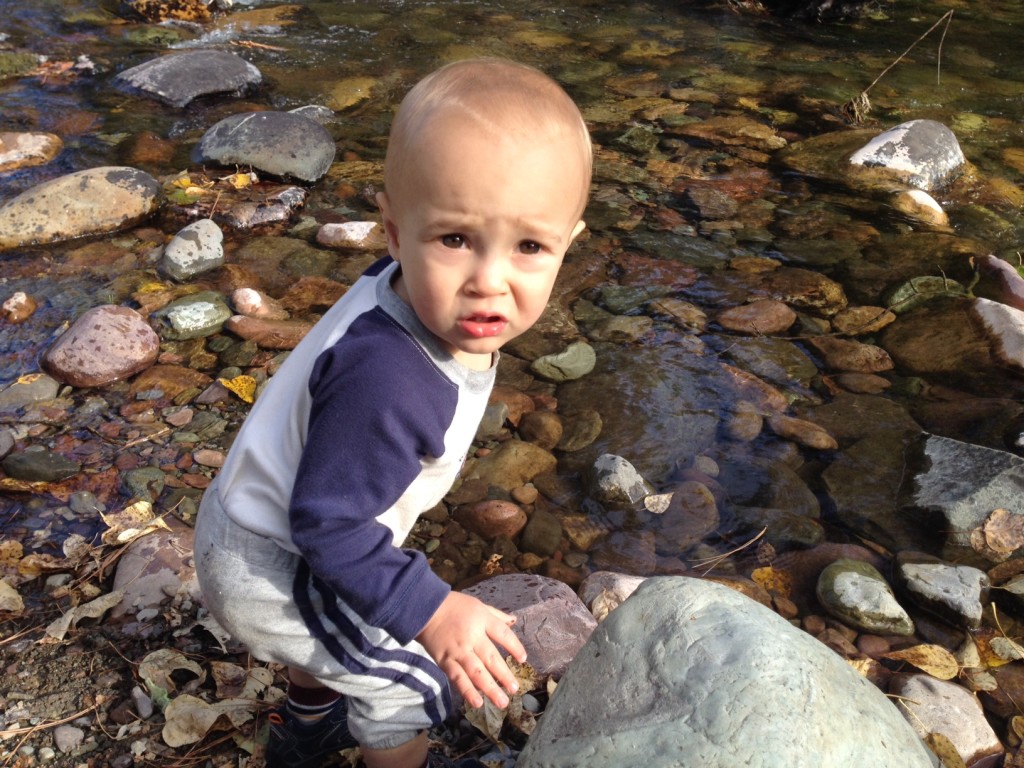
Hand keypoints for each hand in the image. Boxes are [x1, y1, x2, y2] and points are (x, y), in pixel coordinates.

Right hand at [416, 591, 526, 708]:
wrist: (425, 609)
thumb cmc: (455, 607)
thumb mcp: (478, 606)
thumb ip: (497, 616)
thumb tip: (514, 621)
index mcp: (482, 620)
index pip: (503, 634)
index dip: (514, 647)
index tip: (523, 659)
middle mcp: (472, 637)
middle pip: (491, 657)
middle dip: (504, 675)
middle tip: (515, 689)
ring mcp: (458, 651)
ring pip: (476, 672)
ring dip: (490, 688)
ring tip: (502, 702)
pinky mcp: (445, 661)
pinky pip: (457, 677)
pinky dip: (467, 691)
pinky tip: (477, 702)